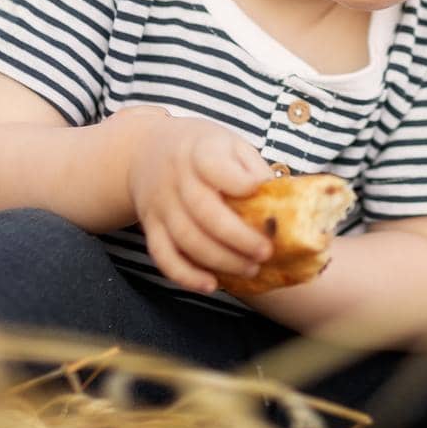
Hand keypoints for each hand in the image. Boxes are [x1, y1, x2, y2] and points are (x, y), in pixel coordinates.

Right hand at [115, 106, 275, 294]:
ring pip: (187, 239)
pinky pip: (164, 256)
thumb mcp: (229, 142)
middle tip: (266, 252)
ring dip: (220, 260)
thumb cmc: (201, 149)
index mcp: (199, 151)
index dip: (239, 182)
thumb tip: (280, 200)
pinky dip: (185, 275)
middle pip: (204, 213)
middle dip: (238, 237)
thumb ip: (252, 167)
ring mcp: (160, 205)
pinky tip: (211, 285)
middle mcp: (176, 179)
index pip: (214, 166)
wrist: (146, 149)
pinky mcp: (151, 227)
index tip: (259, 189)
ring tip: (251, 269)